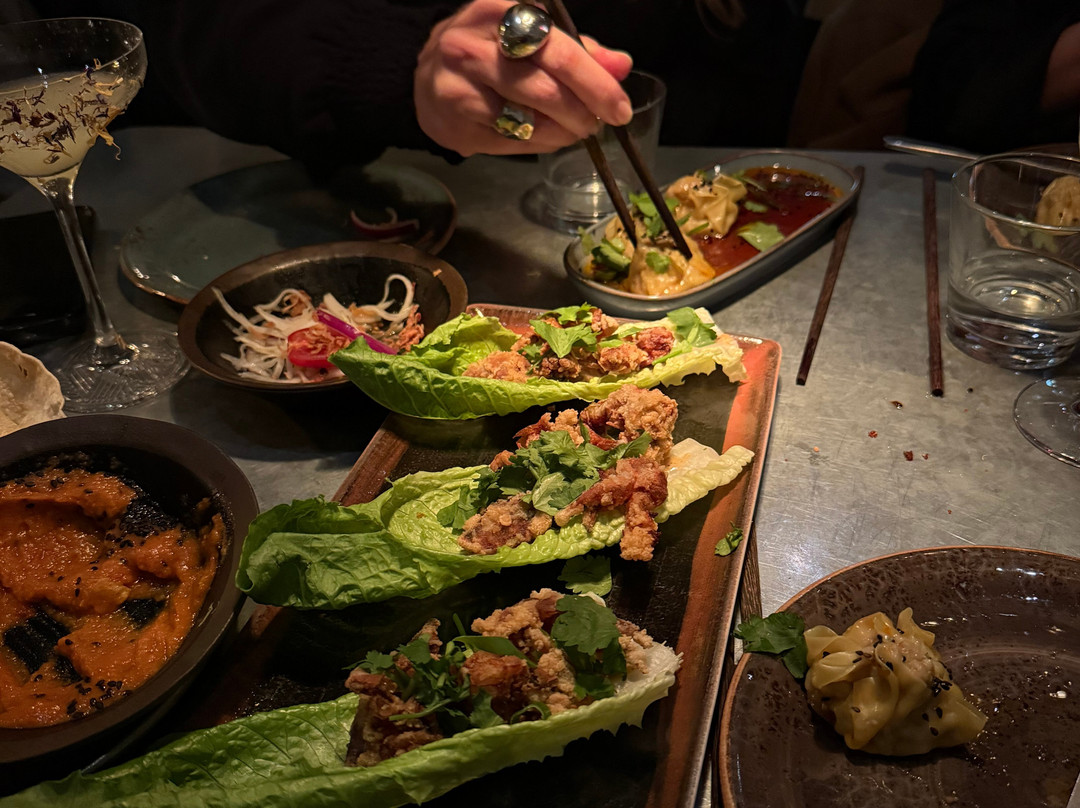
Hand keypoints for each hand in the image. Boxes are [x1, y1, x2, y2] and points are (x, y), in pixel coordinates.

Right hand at [415, 0, 633, 155]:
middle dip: (582, 112)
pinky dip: (538, 143)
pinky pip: (510, 140)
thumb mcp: (531, 36)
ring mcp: (459, 85)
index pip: (559, 51)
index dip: (596, 83)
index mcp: (499, 11)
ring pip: (528, 120)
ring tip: (575, 130)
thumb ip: (577, 50)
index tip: (620, 107)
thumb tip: (620, 66)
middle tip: (599, 124)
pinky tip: (547, 137)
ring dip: (563, 132)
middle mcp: (473, 45)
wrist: (427, 74)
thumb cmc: (489, 51)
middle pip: (545, 89)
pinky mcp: (455, 121)